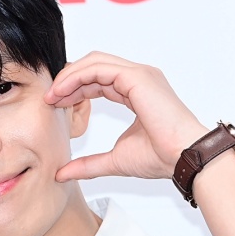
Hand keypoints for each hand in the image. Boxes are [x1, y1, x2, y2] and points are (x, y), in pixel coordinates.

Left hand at [45, 52, 208, 181]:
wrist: (184, 157)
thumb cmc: (162, 158)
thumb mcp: (115, 160)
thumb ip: (89, 164)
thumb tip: (62, 173)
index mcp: (138, 92)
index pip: (99, 81)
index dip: (75, 90)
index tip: (56, 105)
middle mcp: (140, 78)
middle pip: (95, 66)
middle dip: (69, 79)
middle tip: (50, 98)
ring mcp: (140, 75)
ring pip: (95, 62)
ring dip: (70, 76)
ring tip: (53, 95)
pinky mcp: (137, 77)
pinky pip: (99, 68)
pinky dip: (77, 77)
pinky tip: (64, 92)